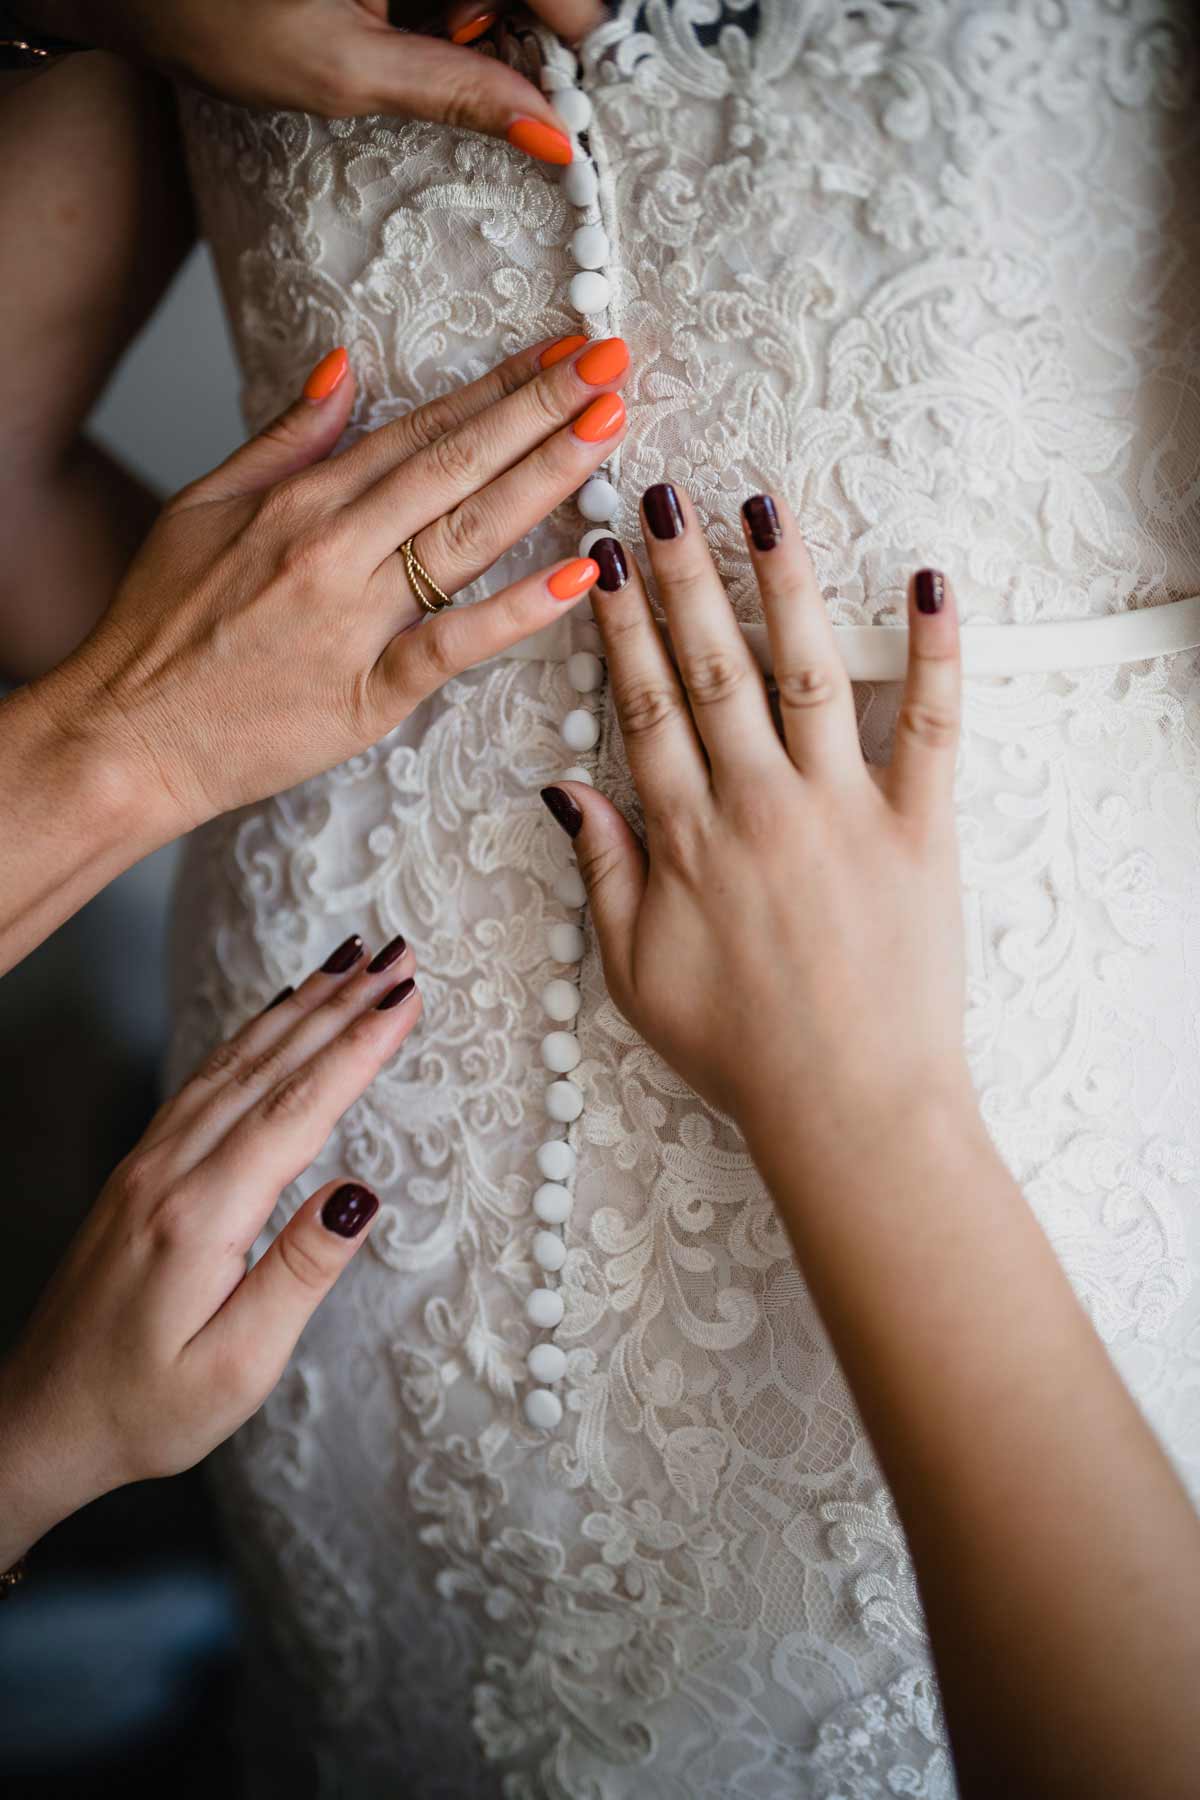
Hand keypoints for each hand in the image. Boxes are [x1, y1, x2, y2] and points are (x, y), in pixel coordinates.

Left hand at [0, 934, 420, 1568]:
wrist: (39, 1421)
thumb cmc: (144, 1410)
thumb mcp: (236, 1368)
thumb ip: (300, 1274)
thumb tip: (361, 1193)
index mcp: (199, 1217)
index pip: (297, 1110)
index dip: (358, 1048)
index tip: (407, 996)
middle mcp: (169, 1173)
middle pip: (269, 1067)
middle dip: (341, 1005)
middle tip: (398, 954)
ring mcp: (148, 1164)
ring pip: (234, 1063)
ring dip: (300, 1008)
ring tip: (352, 963)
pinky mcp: (140, 1171)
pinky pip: (204, 1079)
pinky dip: (252, 1035)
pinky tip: (277, 1016)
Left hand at [25, 1, 604, 159]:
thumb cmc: (214, 17)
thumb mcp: (345, 70)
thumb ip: (457, 91)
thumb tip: (549, 131)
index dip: (568, 23)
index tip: (569, 84)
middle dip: (515, 18)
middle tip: (479, 65)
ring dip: (482, 10)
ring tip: (434, 40)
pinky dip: (451, 0)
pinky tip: (424, 20)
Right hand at [42, 332, 627, 834]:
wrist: (126, 735)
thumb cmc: (162, 627)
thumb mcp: (203, 506)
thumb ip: (285, 438)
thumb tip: (345, 367)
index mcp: (302, 500)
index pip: (423, 427)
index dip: (500, 385)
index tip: (563, 348)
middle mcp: (336, 547)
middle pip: (459, 464)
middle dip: (544, 408)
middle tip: (615, 359)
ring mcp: (356, 619)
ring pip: (468, 535)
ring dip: (547, 477)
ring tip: (610, 428)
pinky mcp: (369, 692)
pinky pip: (455, 644)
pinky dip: (518, 610)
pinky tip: (579, 576)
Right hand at [540, 488, 972, 1162]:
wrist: (848, 1105)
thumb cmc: (739, 1050)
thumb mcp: (633, 974)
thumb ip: (600, 873)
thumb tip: (562, 788)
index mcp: (686, 838)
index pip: (643, 705)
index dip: (618, 628)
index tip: (600, 562)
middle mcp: (757, 804)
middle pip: (710, 666)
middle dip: (681, 575)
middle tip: (662, 499)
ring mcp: (841, 808)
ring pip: (804, 671)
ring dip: (781, 583)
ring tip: (760, 507)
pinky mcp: (919, 827)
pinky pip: (932, 725)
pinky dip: (935, 652)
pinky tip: (930, 583)